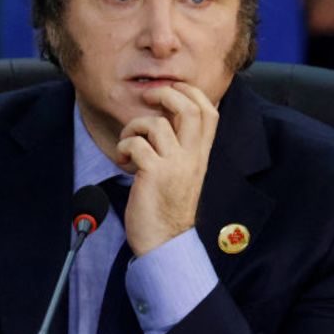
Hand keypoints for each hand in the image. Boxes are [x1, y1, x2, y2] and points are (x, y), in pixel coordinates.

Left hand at [115, 82, 217, 255]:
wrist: (165, 242)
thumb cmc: (168, 209)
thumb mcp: (183, 174)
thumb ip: (181, 148)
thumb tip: (167, 120)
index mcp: (201, 155)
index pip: (209, 111)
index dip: (191, 92)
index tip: (171, 90)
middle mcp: (192, 158)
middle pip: (189, 109)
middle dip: (165, 94)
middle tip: (148, 99)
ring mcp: (174, 165)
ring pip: (155, 124)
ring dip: (134, 127)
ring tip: (129, 144)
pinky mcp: (153, 174)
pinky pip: (136, 144)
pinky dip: (124, 147)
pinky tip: (123, 161)